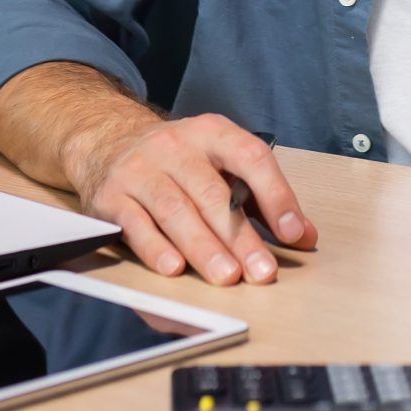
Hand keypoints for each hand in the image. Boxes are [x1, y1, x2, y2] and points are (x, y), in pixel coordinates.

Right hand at [67, 111, 318, 286]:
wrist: (106, 140)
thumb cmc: (176, 160)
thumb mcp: (219, 163)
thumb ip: (261, 199)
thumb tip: (304, 236)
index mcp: (211, 133)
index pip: (250, 158)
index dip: (276, 195)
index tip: (293, 233)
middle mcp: (175, 146)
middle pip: (212, 193)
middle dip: (240, 236)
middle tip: (262, 272)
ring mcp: (140, 169)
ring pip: (175, 210)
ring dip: (203, 247)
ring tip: (227, 276)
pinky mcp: (111, 196)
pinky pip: (135, 223)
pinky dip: (155, 247)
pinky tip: (174, 268)